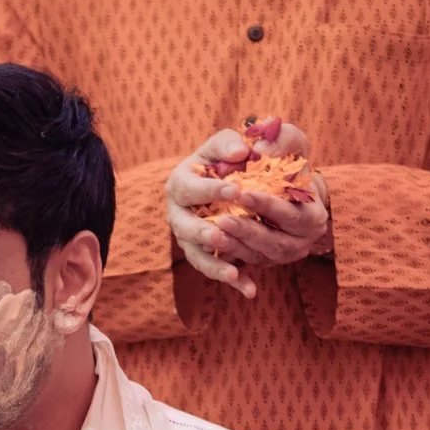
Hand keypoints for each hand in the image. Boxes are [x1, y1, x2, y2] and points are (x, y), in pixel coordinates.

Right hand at [165, 123, 331, 301]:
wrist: (247, 179)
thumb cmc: (242, 157)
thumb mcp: (239, 141)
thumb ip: (236, 140)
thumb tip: (242, 152)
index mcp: (182, 181)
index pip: (188, 187)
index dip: (209, 190)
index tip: (234, 189)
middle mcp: (179, 212)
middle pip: (183, 227)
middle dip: (201, 231)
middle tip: (220, 232)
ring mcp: (191, 237)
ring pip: (196, 255)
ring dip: (214, 264)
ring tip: (232, 272)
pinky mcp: (205, 254)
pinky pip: (215, 270)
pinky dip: (232, 279)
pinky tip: (249, 289)